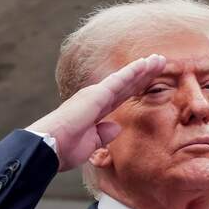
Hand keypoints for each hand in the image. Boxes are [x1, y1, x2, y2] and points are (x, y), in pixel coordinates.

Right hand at [29, 54, 166, 170]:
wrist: (49, 148)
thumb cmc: (64, 148)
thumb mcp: (90, 144)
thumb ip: (103, 134)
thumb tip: (116, 127)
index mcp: (94, 111)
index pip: (121, 96)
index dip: (136, 86)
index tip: (150, 78)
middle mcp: (95, 98)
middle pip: (126, 84)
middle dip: (144, 74)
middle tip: (160, 61)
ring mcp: (95, 95)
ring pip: (125, 79)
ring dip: (143, 69)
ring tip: (159, 59)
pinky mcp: (96, 95)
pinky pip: (118, 81)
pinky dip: (132, 72)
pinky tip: (144, 64)